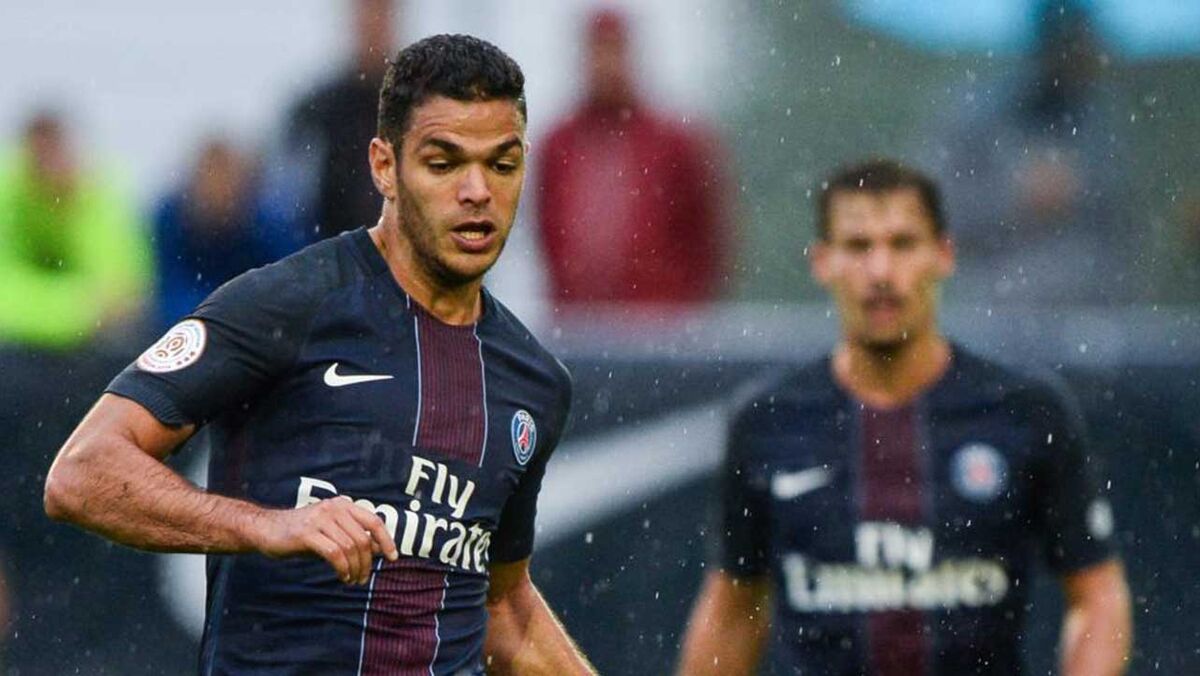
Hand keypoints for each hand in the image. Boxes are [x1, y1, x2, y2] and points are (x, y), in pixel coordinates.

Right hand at [252, 497, 398, 584]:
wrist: (266, 529)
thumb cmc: (302, 533)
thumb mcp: (332, 532)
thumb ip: (354, 537)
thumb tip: (379, 548)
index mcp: (343, 505)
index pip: (374, 521)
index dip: (386, 540)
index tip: (393, 558)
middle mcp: (334, 508)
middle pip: (362, 539)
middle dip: (367, 562)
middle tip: (363, 578)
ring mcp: (320, 519)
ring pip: (350, 548)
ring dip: (355, 568)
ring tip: (352, 580)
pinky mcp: (307, 533)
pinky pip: (334, 554)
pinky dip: (342, 568)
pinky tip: (342, 576)